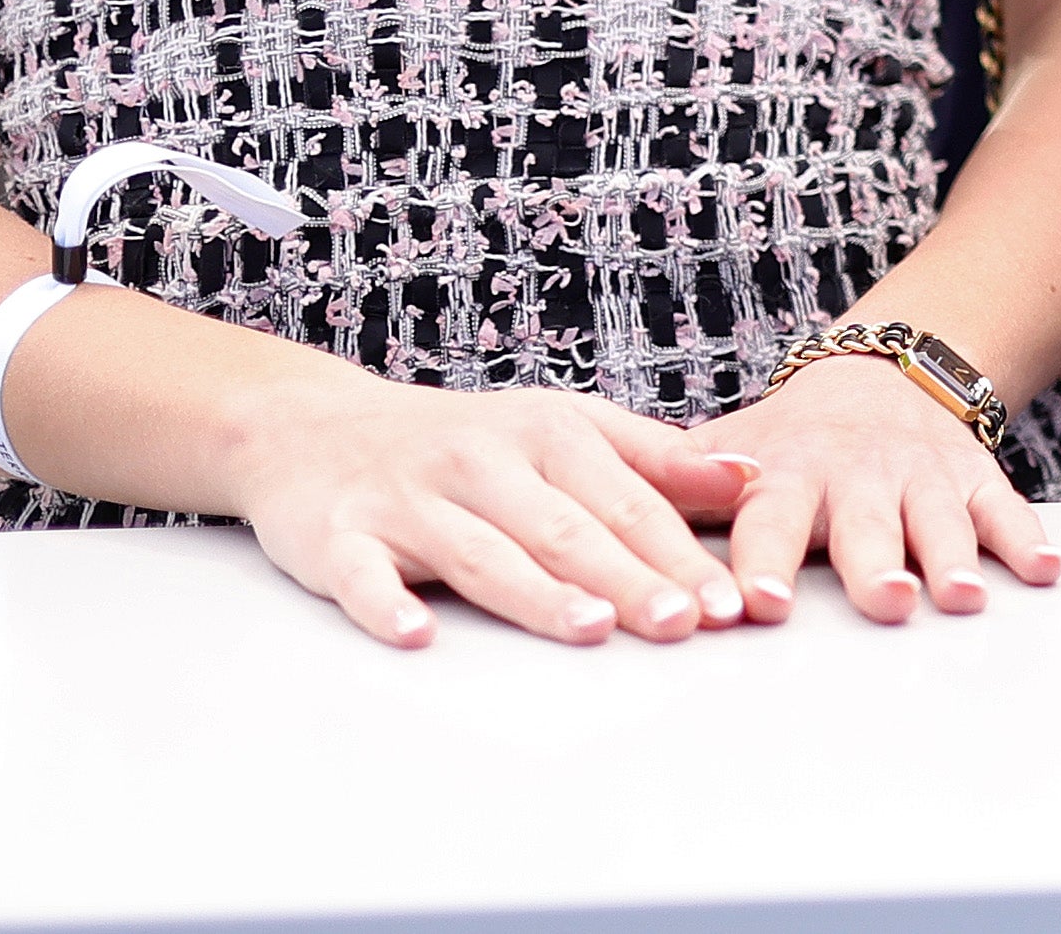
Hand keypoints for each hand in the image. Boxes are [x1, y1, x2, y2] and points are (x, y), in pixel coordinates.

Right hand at [223, 378, 752, 650]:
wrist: (313, 426)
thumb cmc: (463, 442)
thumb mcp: (562, 428)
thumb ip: (653, 458)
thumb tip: (748, 478)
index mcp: (546, 431)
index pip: (627, 500)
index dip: (680, 552)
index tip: (729, 603)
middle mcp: (481, 459)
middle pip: (566, 528)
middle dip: (630, 577)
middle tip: (683, 623)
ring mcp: (408, 497)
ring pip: (481, 551)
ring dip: (536, 592)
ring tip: (591, 628)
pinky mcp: (339, 535)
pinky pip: (363, 574)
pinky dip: (387, 604)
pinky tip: (417, 634)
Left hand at [686, 353, 1057, 626]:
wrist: (884, 371)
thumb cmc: (791, 438)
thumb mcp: (732, 446)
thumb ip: (676, 486)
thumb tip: (592, 533)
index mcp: (787, 473)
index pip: (766, 520)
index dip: (759, 562)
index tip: (748, 603)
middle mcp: (855, 474)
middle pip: (865, 523)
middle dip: (874, 562)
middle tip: (882, 600)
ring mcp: (919, 474)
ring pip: (938, 518)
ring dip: (952, 555)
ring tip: (958, 594)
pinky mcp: (971, 476)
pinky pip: (1004, 505)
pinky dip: (1025, 537)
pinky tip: (1045, 570)